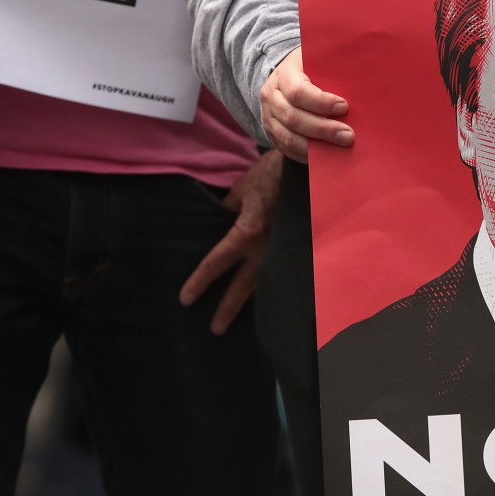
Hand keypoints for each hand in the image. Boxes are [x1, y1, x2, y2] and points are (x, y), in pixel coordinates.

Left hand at [179, 149, 283, 333]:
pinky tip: (270, 297)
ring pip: (265, 282)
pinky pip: (281, 269)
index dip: (200, 281)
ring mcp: (285, 248)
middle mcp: (267, 246)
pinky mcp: (298, 246)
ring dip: (251, 301)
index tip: (186, 299)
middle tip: (216, 330)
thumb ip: (228, 208)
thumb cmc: (272, 172)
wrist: (308, 165)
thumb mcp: (242, 188)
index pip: (217, 262)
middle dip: (228, 307)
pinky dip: (272, 284)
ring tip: (241, 321)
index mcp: (247, 231)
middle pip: (244, 284)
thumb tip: (217, 220)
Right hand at [259, 47, 353, 162]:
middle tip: (348, 135)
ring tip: (339, 147)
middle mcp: (271, 95)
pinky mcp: (270, 132)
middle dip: (323, 129)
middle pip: (293, 117)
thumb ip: (332, 71)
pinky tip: (325, 155)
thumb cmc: (311, 70)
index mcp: (284, 74)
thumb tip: (360, 87)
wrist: (285, 77)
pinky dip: (306, 155)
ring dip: (315, 146)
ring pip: (288, 137)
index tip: (344, 107)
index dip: (321, 102)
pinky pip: (286, 148)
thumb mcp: (318, 61)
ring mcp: (267, 116)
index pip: (298, 91)